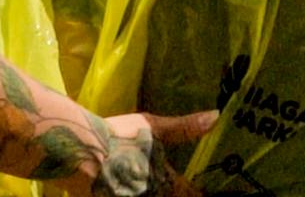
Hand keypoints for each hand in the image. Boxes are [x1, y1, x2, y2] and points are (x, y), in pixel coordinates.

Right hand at [47, 111, 216, 196]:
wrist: (77, 151)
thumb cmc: (118, 137)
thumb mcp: (152, 128)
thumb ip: (184, 128)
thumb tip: (216, 116)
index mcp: (165, 185)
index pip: (192, 196)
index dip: (204, 193)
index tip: (226, 192)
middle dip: (181, 192)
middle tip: (188, 186)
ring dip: (160, 191)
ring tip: (161, 185)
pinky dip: (138, 192)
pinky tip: (135, 185)